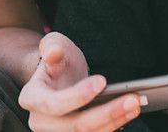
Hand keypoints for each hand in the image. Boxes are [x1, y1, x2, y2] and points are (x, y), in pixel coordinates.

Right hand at [19, 32, 140, 131]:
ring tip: (136, 103)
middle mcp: (40, 122)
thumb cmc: (57, 59)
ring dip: (115, 120)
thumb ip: (52, 45)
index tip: (102, 81)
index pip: (54, 104)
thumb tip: (52, 53)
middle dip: (107, 113)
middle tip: (132, 98)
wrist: (59, 77)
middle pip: (76, 126)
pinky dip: (114, 124)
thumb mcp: (54, 44)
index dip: (79, 96)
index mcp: (31, 97)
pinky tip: (129, 111)